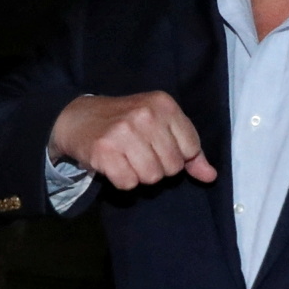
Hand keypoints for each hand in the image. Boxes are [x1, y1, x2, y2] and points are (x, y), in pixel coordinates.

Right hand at [50, 92, 217, 191]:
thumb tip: (210, 176)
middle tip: (139, 153)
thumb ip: (189, 151)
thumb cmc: (125, 123)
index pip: (191, 149)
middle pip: (172, 167)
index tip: (158, 146)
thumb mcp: (160, 126)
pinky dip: (122, 181)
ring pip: (151, 177)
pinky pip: (129, 184)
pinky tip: (114, 165)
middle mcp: (146, 115)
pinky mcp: (105, 150)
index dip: (177, 156)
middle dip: (157, 167)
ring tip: (127, 159)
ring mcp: (124, 132)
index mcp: (164, 104)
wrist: (78, 118)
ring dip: (139, 175)